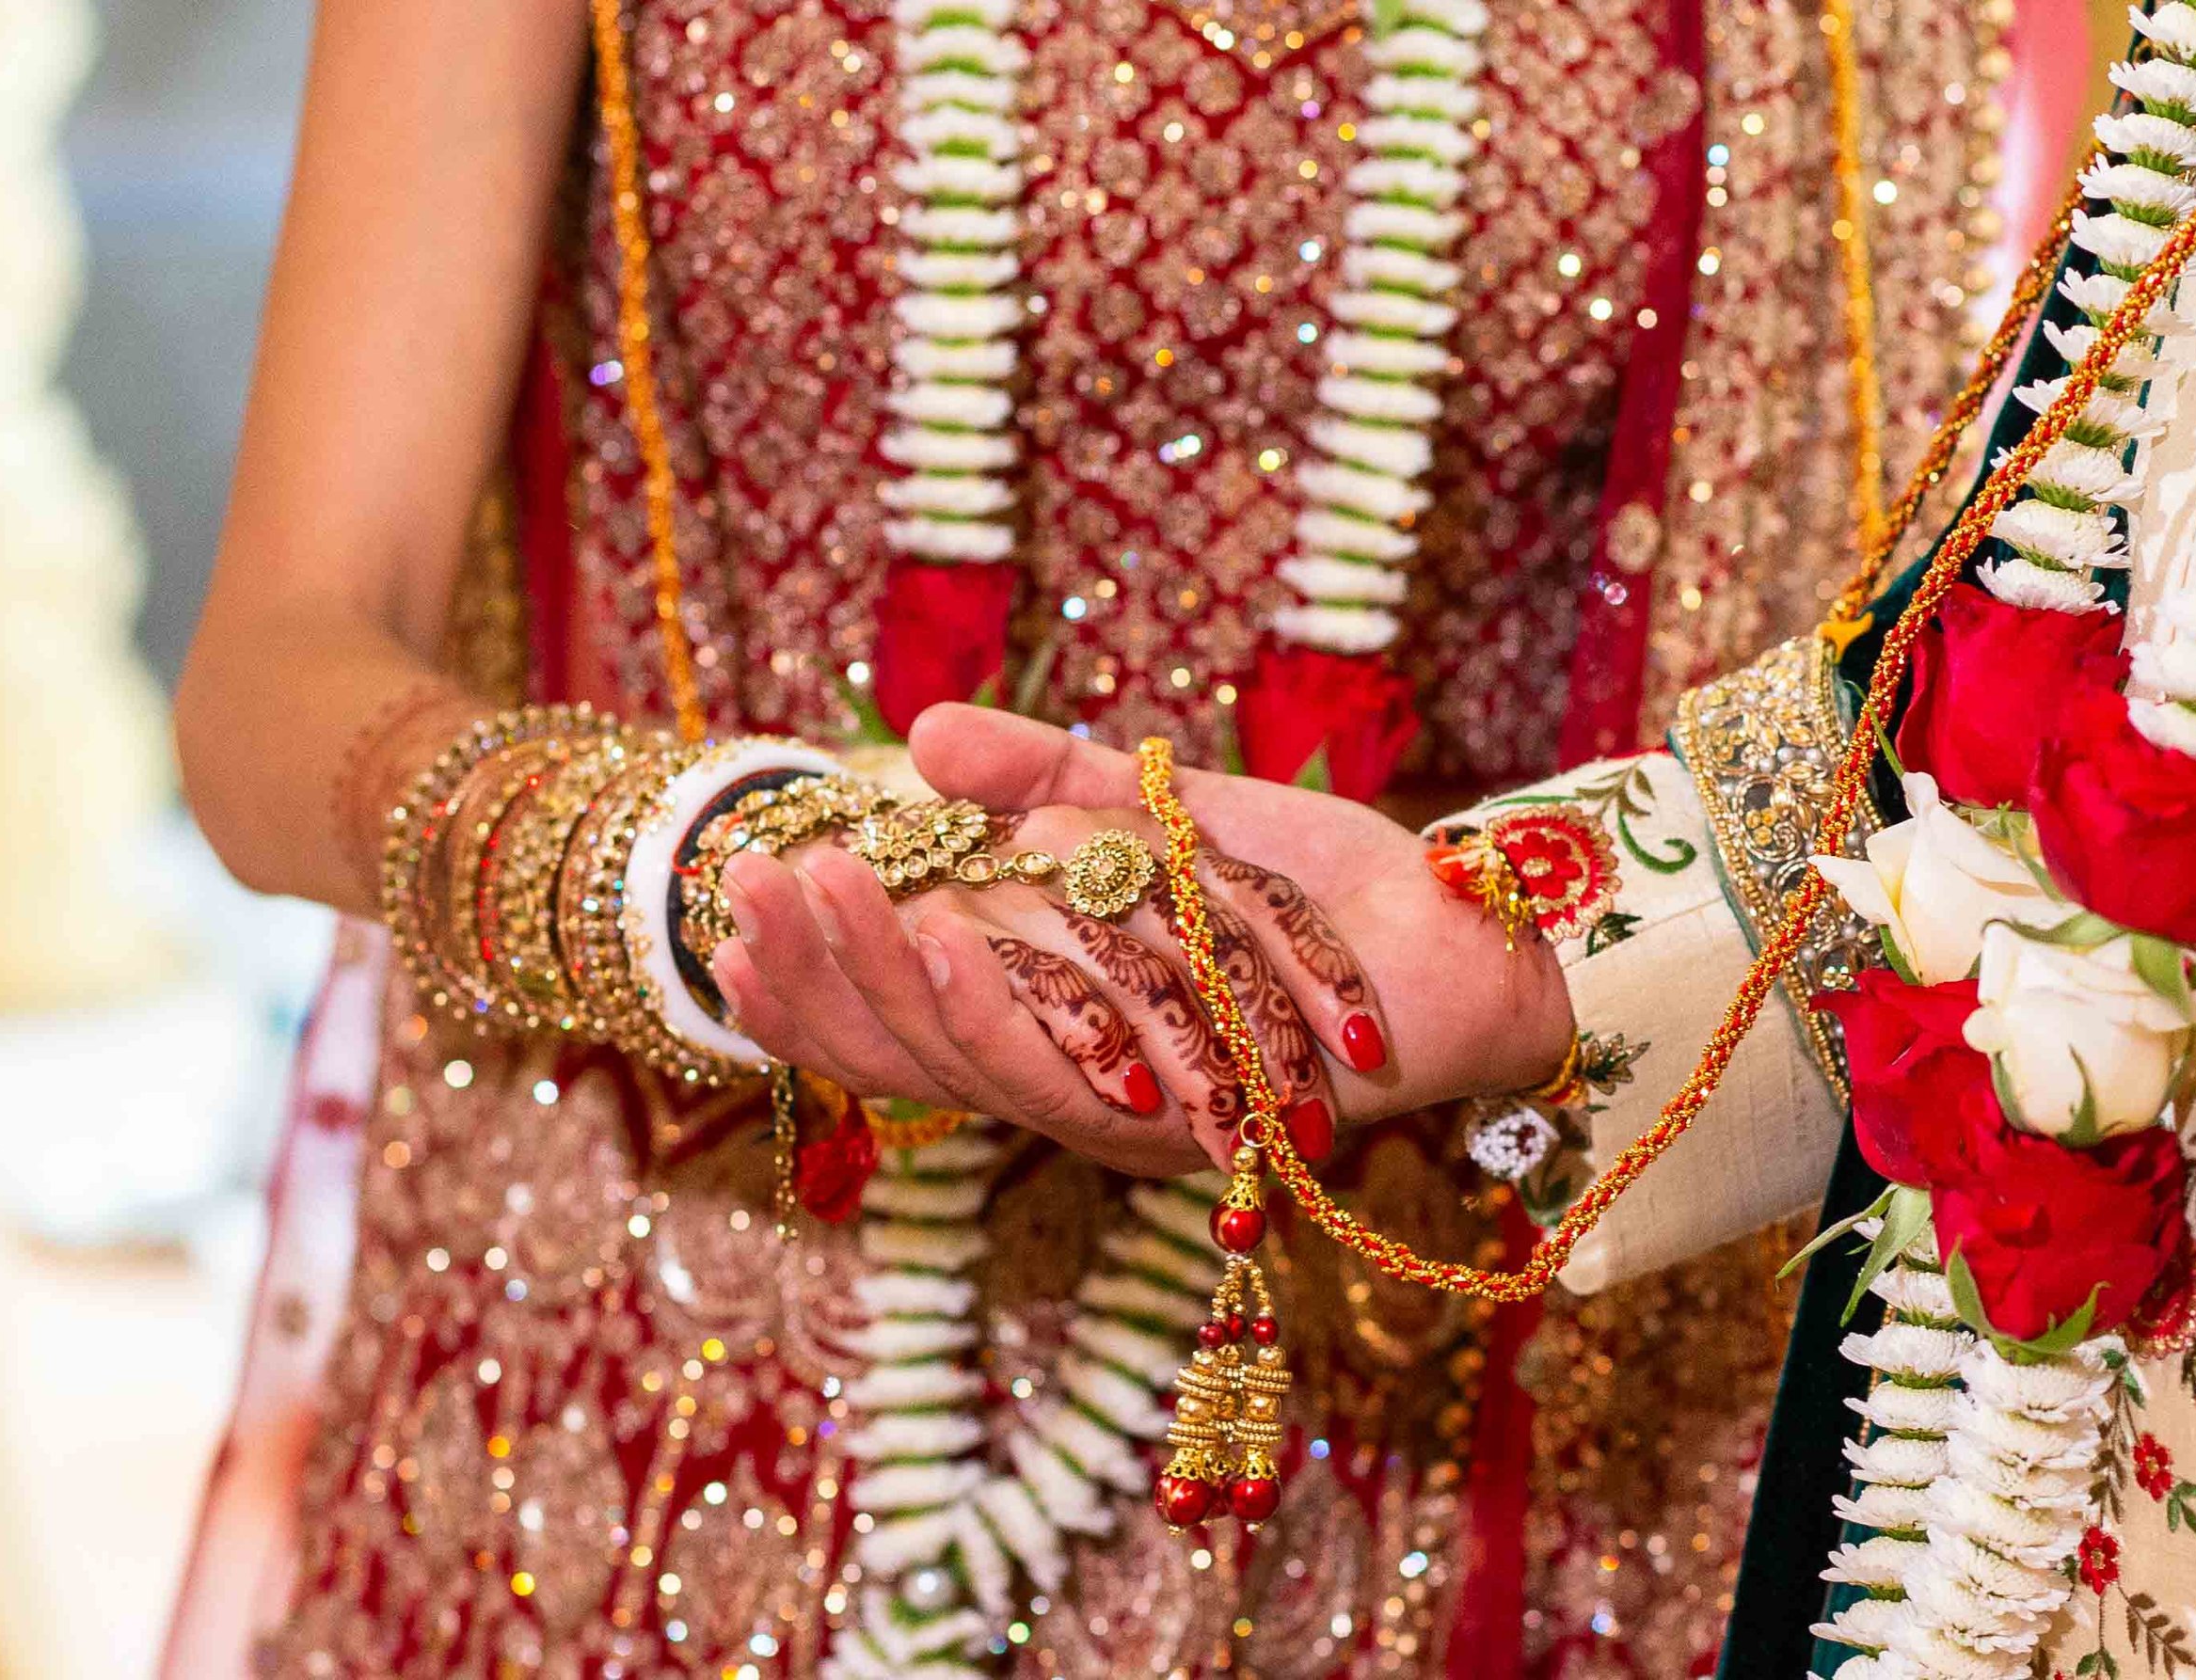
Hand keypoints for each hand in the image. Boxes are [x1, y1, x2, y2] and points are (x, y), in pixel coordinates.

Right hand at [713, 706, 1571, 1173]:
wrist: (1470, 937)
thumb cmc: (1317, 891)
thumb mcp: (1158, 813)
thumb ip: (1041, 781)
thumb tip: (915, 740)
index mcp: (1060, 1037)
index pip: (904, 1029)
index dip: (811, 986)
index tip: (725, 921)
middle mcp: (1081, 1094)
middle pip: (917, 1057)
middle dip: (821, 972)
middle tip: (745, 886)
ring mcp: (1138, 1120)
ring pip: (975, 1069)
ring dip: (888, 976)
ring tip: (820, 888)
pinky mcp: (1200, 1121)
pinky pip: (1077, 1078)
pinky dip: (998, 1004)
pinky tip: (938, 929)